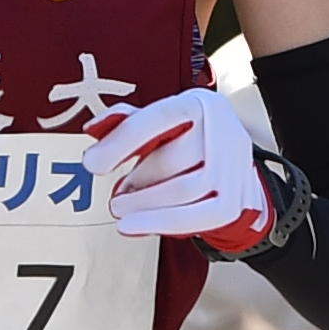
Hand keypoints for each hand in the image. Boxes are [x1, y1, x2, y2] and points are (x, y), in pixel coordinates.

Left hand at [92, 87, 274, 252]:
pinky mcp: (236, 198)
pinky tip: (140, 226)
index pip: (157, 119)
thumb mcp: (159, 122)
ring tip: (122, 210)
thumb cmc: (185, 138)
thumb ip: (126, 122)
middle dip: (136, 184)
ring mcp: (233, 166)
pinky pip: (201, 217)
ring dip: (146, 206)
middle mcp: (221, 129)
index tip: (92, 164)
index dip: (122, 142)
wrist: (229, 163)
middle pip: (171, 161)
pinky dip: (166, 224)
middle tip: (115, 198)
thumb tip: (93, 128)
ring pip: (186, 191)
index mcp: (197, 103)